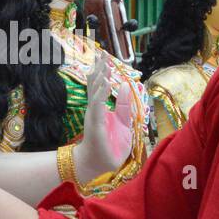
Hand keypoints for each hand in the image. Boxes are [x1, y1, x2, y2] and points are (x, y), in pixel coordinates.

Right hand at [74, 55, 133, 182]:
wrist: (99, 165)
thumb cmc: (110, 147)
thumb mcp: (123, 124)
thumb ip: (124, 106)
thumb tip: (124, 86)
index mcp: (100, 108)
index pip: (100, 86)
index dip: (102, 72)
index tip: (105, 57)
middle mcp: (94, 109)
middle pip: (95, 84)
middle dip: (99, 68)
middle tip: (102, 52)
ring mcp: (93, 114)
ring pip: (95, 90)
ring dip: (100, 76)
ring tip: (104, 62)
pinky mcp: (95, 121)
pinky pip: (97, 103)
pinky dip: (100, 91)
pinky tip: (104, 81)